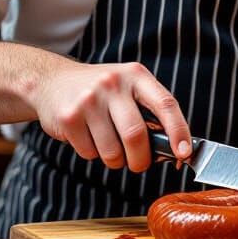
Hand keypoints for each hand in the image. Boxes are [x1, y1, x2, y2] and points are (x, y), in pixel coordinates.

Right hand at [30, 61, 190, 172]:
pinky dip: (92, 154)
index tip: (185, 153)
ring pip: (112, 151)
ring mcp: (89, 99)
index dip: (179, 131)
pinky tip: (87, 136)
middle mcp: (114, 83)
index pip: (166, 104)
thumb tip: (175, 150)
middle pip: (136, 135)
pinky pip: (89, 153)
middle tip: (138, 163)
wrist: (52, 81)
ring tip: (108, 145)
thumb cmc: (101, 91)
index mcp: (136, 75)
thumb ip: (149, 112)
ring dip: (115, 160)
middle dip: (140, 160)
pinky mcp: (69, 117)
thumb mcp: (128, 88)